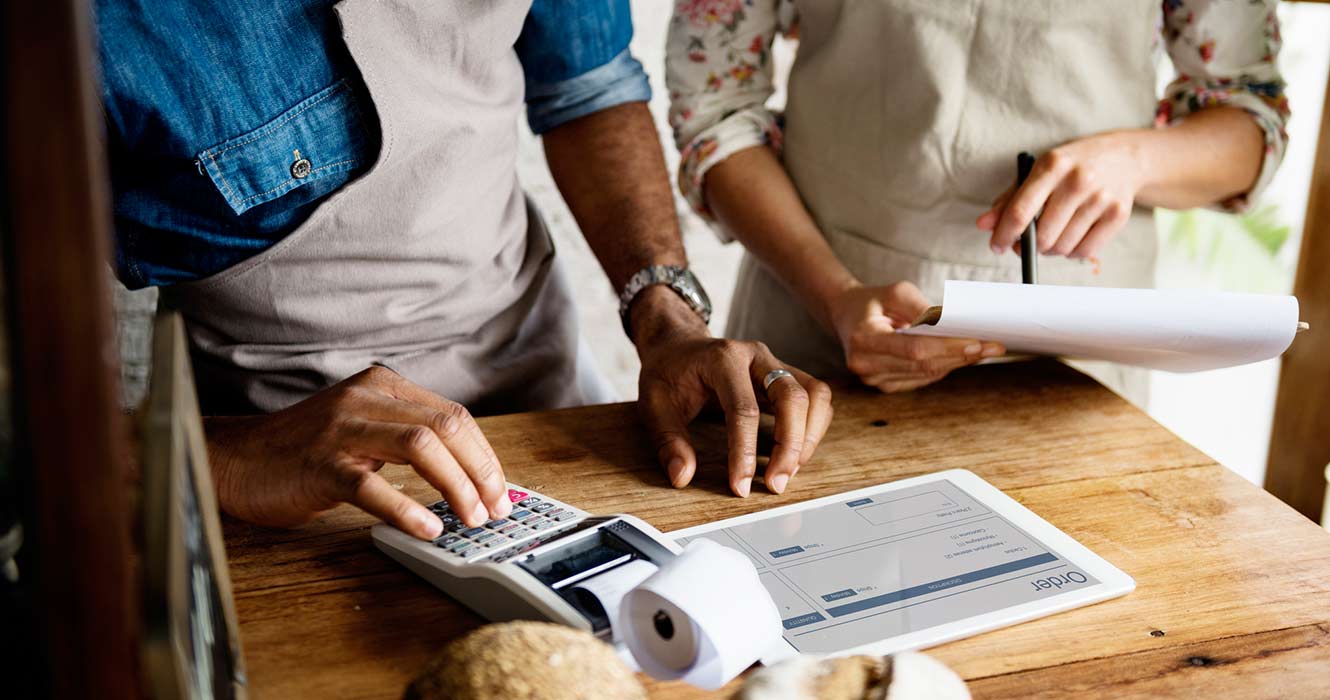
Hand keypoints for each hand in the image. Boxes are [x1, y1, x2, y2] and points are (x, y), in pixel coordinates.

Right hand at [204, 366, 510, 540]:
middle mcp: (366, 398)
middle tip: (496, 508)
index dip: (485, 456)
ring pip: (421, 447)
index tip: (501, 490)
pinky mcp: (320, 465)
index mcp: (382, 386)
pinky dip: (406, 509)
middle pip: (447, 427)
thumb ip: (406, 435)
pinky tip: (427, 529)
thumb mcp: (362, 427)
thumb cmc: (303, 450)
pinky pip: (372, 486)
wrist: (235, 459)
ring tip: (470, 518)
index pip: (454, 415)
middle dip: (481, 471)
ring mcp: (342, 430)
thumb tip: (466, 471)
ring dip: (456, 486)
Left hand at [632, 287, 832, 497]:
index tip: (740, 486)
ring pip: (815, 395)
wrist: (678, 345)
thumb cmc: (667, 374)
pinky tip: (794, 454)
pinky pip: (816, 398)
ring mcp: (775, 362)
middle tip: (776, 485)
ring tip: (788, 471)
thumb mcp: (653, 406)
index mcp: (722, 359)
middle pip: (792, 396)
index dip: (744, 452)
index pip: (743, 408)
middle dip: (790, 446)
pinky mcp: (786, 374)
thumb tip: (683, 477)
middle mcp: (756, 355)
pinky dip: (813, 428)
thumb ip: (668, 442)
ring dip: (809, 437)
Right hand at [828, 282, 1003, 392]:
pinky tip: (960, 356)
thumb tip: (952, 325)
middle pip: (923, 365)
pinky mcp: (883, 385)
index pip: (913, 349)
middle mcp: (864, 364)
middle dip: (961, 355)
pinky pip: (920, 379)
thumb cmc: (871, 300)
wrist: (844, 315)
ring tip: (984, 350)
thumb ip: (921, 308)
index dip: (947, 347)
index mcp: (864, 338)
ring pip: (925, 374)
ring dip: (957, 362)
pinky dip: (943, 367)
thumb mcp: (895, 291)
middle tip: (993, 346)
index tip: (976, 341)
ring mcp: (873, 378)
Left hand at [977, 131, 1144, 259]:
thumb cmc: (1071, 167)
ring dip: (1050, 250)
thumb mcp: (1040, 171)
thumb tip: (984, 225)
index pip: (1021, 211)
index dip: (1004, 235)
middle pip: (1042, 236)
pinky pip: (1084, 252)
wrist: (1124, 157)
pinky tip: (1071, 237)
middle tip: (1026, 242)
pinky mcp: (1118, 215)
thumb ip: (1009, 199)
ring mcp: (1101, 198)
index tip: (997, 246)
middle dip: (1028, 246)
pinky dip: (1071, 252)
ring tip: (1052, 235)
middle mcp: (1078, 180)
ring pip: (1062, 247)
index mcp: (1052, 166)